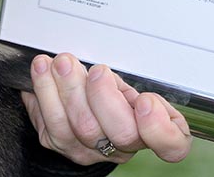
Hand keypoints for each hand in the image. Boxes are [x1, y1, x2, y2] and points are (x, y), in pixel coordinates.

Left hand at [22, 53, 191, 165]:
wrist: (83, 118)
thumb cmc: (111, 100)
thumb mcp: (129, 87)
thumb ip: (127, 84)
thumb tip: (104, 72)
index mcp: (151, 132)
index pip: (171, 145)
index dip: (159, 128)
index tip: (146, 101)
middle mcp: (123, 147)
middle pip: (120, 133)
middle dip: (105, 96)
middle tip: (96, 71)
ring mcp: (91, 150)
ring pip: (78, 127)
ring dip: (66, 88)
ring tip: (60, 62)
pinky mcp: (61, 145)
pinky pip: (49, 124)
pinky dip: (44, 92)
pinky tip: (42, 71)